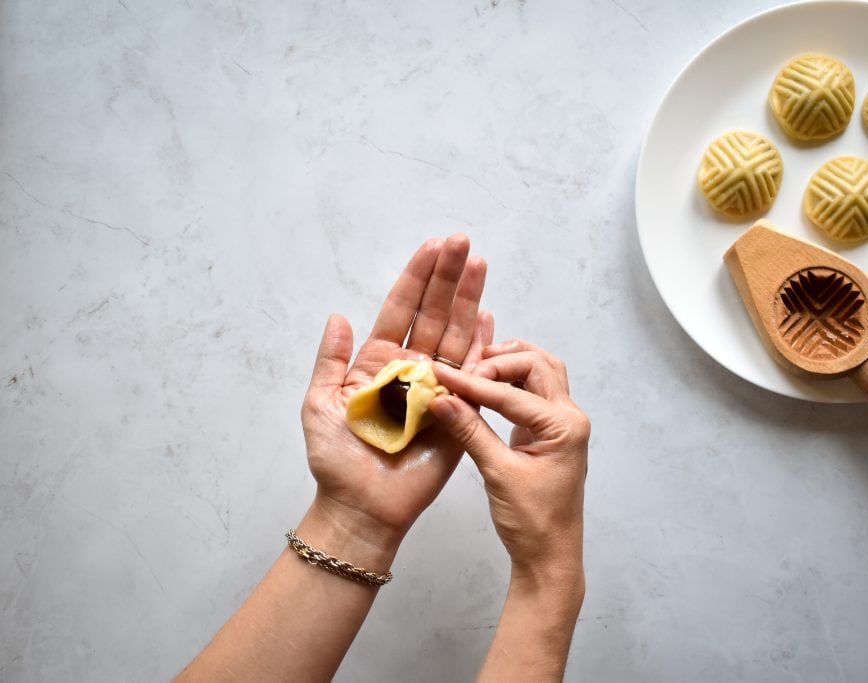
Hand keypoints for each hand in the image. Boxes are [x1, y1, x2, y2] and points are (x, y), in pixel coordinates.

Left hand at [301, 234, 491, 551]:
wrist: (361, 507)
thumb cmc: (337, 460)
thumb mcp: (318, 404)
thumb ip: (330, 361)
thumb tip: (338, 316)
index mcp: (378, 363)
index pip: (401, 310)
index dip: (416, 278)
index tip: (433, 246)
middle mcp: (411, 369)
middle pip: (433, 314)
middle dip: (447, 277)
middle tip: (462, 241)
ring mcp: (437, 388)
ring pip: (455, 336)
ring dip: (468, 300)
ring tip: (479, 264)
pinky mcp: (458, 413)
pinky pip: (473, 376)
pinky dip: (482, 346)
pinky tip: (489, 315)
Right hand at [429, 339, 588, 578]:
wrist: (548, 555)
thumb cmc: (531, 521)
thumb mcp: (498, 472)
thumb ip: (470, 431)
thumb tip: (440, 398)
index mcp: (565, 426)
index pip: (513, 393)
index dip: (474, 384)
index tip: (442, 376)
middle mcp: (570, 417)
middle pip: (538, 366)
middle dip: (499, 362)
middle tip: (463, 372)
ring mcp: (562, 423)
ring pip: (540, 373)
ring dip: (509, 365)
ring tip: (474, 369)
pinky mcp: (548, 432)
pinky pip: (534, 393)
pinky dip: (511, 382)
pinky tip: (485, 386)